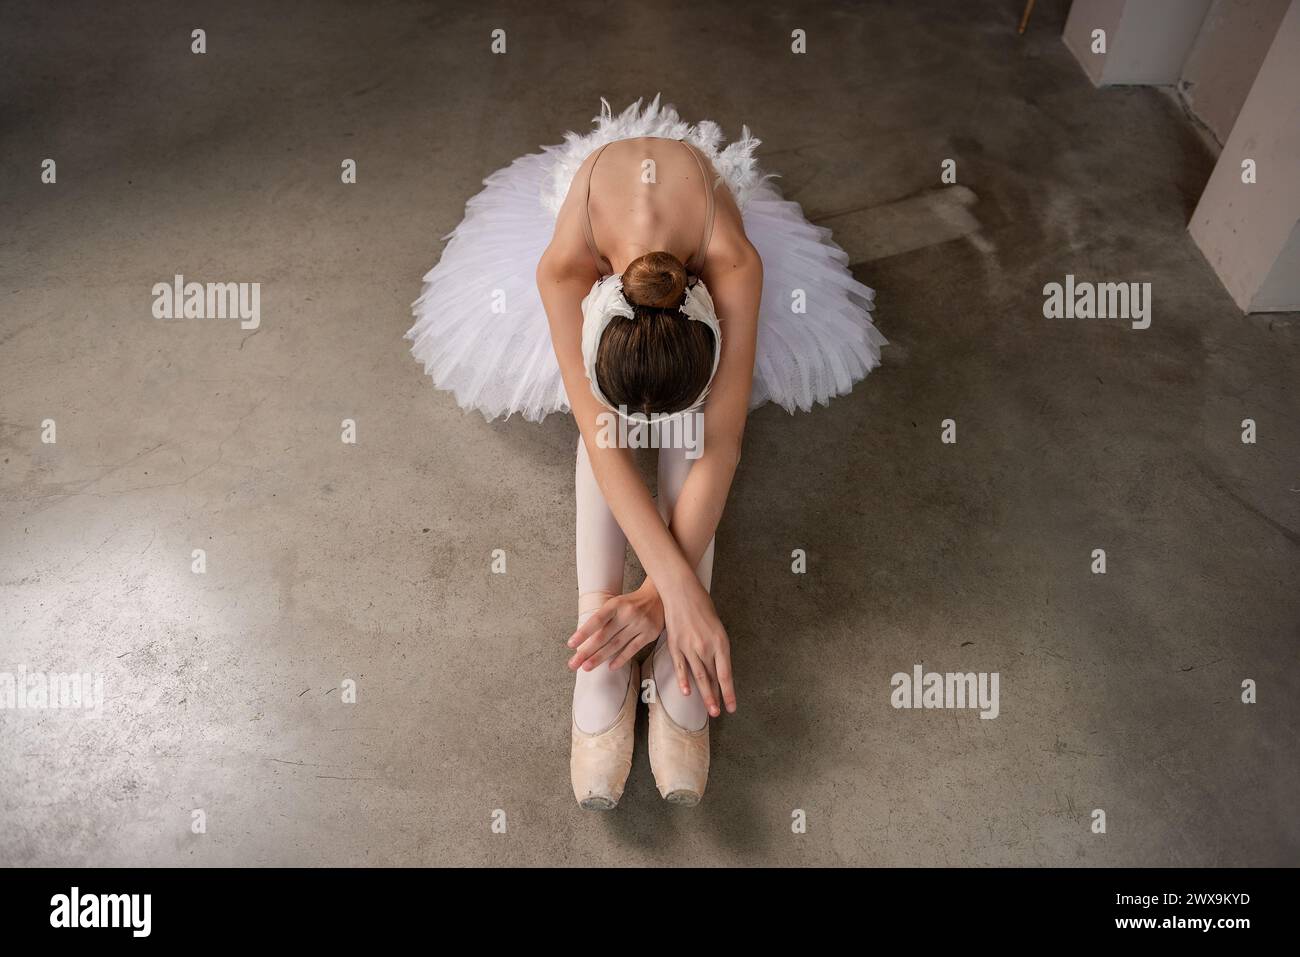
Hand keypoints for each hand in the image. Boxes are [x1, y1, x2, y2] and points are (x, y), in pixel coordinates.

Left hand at [567, 582, 664, 672]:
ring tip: (586, 667)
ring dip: (600, 658)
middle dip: (587, 651)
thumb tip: (584, 638)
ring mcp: (640, 624)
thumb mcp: (616, 603)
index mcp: (616, 604)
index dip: (583, 633)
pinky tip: (610, 667)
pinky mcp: (650, 634)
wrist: (658, 597)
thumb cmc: (631, 603)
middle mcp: (627, 613)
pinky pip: (632, 649)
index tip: (571, 644)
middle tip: (573, 663)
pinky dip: (621, 659)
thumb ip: (603, 618)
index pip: (596, 620)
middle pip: (604, 636)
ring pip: (616, 645)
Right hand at [659, 574, 735, 716]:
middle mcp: (706, 648)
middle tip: (718, 714)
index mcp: (720, 642)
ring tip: (709, 709)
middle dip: (716, 698)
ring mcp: (689, 647)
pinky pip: (680, 667)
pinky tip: (687, 693)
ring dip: (704, 694)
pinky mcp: (675, 645)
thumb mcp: (717, 626)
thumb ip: (718, 647)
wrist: (681, 591)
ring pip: (698, 676)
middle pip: (712, 678)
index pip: (725, 674)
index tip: (732, 706)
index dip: (729, 692)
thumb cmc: (702, 605)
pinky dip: (684, 680)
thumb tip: (717, 665)